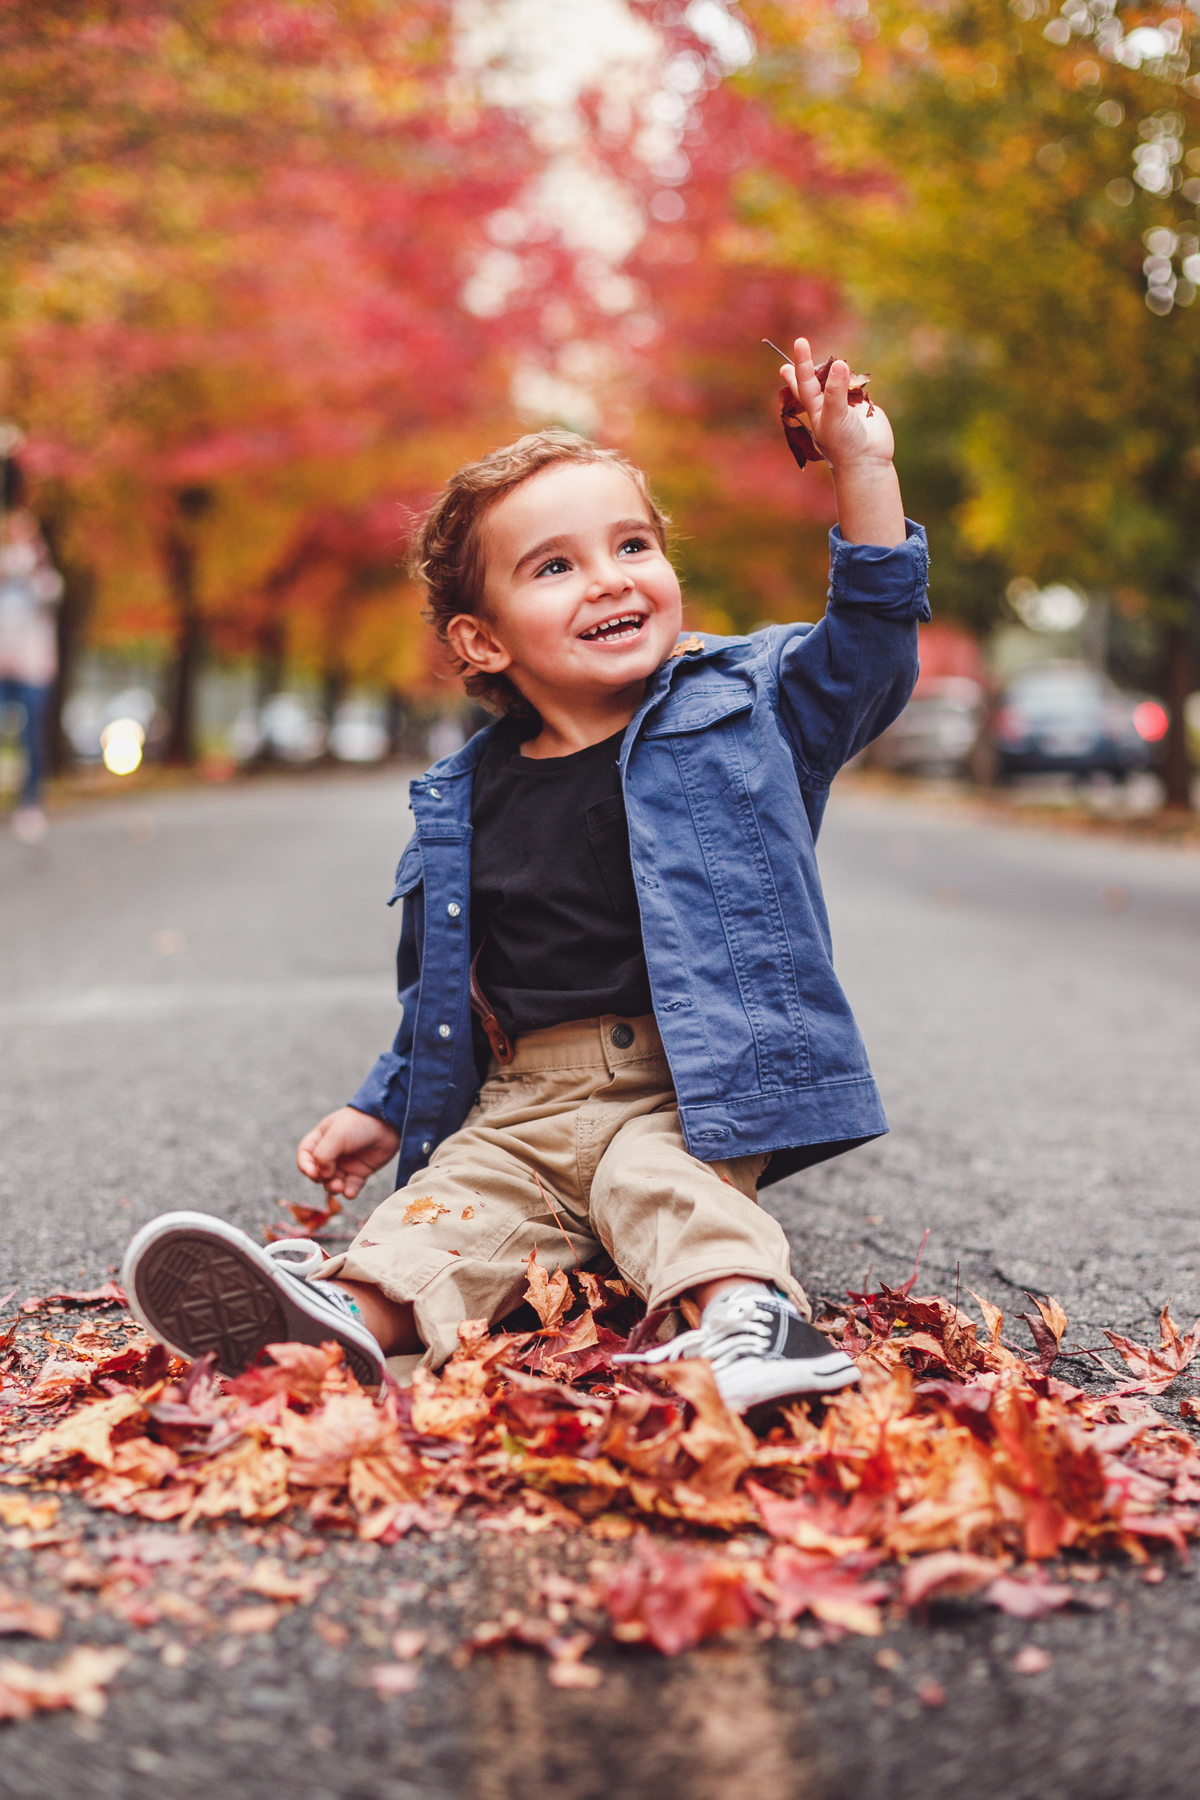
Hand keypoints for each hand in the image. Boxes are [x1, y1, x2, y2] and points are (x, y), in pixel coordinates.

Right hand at [297, 1106, 399, 1198]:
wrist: (389, 1122)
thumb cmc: (359, 1123)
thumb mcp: (337, 1135)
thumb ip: (323, 1154)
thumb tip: (323, 1175)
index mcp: (321, 1138)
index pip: (305, 1155)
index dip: (305, 1166)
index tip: (312, 1173)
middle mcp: (332, 1152)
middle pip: (318, 1173)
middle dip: (321, 1179)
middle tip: (330, 1179)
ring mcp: (346, 1163)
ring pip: (333, 1183)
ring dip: (333, 1188)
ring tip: (340, 1187)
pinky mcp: (361, 1172)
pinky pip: (350, 1187)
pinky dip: (349, 1192)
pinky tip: (350, 1193)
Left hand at [781, 335, 905, 546]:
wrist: (868, 461)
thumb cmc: (844, 443)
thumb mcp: (834, 417)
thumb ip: (835, 392)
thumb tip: (839, 364)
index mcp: (816, 408)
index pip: (805, 381)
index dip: (801, 362)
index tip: (800, 342)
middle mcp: (828, 405)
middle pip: (815, 381)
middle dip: (805, 369)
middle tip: (796, 352)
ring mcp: (845, 405)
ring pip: (838, 381)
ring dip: (836, 371)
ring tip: (835, 363)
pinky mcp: (863, 407)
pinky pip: (857, 388)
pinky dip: (856, 381)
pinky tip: (854, 379)